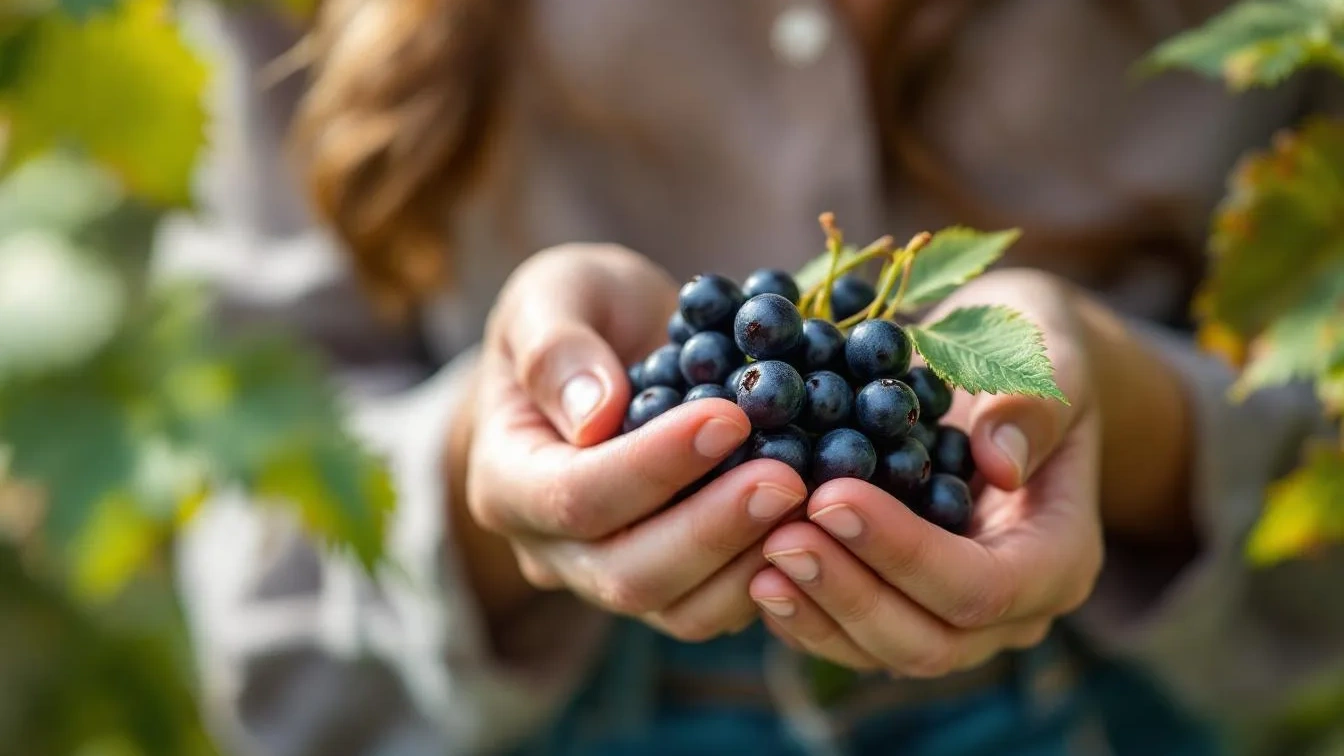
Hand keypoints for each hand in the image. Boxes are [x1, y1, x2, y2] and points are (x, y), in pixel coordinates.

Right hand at [455, 244, 808, 640]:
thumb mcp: (554, 293)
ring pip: (679, 610)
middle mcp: (551, 548)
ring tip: (811, 501)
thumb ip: (557, 345)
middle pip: (628, 572)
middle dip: (713, 528)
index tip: (728, 418)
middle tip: (788, 476)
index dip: (653, 466)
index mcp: (505, 478)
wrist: (607, 353)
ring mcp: (609, 577)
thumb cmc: (577, 313)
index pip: (574, 495)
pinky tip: (813, 523)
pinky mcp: (670, 587)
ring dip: (749, 562)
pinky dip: (770, 574)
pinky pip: (717, 608)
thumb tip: (595, 414)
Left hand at [749, 270, 1192, 674]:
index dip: (904, 552)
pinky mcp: (900, 609)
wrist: (1001, 366)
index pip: (982, 586)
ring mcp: (953, 620)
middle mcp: (1011, 610)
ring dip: (815, 608)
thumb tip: (999, 463)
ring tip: (754, 556)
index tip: (832, 495)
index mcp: (1059, 557)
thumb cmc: (1027, 350)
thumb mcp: (1043, 353)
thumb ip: (1031, 405)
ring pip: (880, 649)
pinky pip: (848, 635)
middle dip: (848, 591)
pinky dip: (801, 610)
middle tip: (779, 535)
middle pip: (928, 639)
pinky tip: (749, 568)